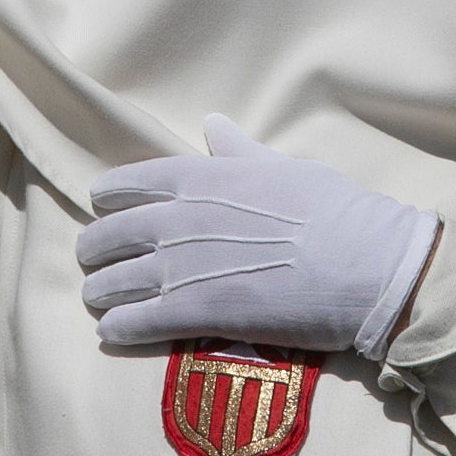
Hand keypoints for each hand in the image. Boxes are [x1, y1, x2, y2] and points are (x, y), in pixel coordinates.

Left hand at [77, 117, 439, 356]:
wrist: (362, 264)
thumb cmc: (333, 211)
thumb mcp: (283, 167)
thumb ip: (238, 151)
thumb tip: (213, 122)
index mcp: (199, 178)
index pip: (128, 182)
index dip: (108, 197)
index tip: (102, 205)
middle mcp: (178, 220)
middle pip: (109, 235)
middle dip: (96, 248)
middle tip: (93, 260)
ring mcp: (180, 268)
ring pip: (114, 281)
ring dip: (101, 291)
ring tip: (97, 299)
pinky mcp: (193, 314)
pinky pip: (134, 323)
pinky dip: (117, 329)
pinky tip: (110, 333)